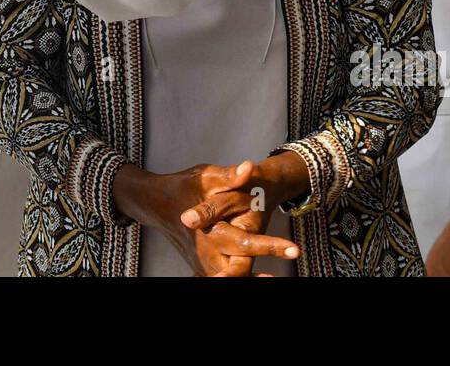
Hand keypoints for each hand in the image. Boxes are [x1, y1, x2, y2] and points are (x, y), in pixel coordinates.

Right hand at [112, 160, 299, 276]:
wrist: (155, 203)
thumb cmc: (184, 187)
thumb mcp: (205, 176)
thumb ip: (228, 176)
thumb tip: (249, 167)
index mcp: (209, 231)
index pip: (244, 242)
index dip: (270, 246)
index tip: (294, 249)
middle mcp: (206, 252)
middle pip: (239, 269)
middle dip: (260, 275)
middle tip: (291, 260)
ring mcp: (202, 263)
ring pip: (230, 277)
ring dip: (251, 279)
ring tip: (275, 280)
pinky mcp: (201, 267)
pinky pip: (222, 278)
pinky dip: (237, 278)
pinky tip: (261, 279)